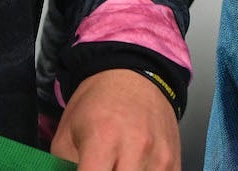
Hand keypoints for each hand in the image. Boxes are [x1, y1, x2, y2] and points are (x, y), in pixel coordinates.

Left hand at [49, 68, 178, 170]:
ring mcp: (159, 157)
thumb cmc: (98, 104)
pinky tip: (134, 167)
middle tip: (99, 168)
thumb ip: (63, 167)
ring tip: (116, 166)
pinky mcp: (174, 163)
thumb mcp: (66, 134)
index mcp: (102, 139)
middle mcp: (135, 148)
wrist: (133, 76)